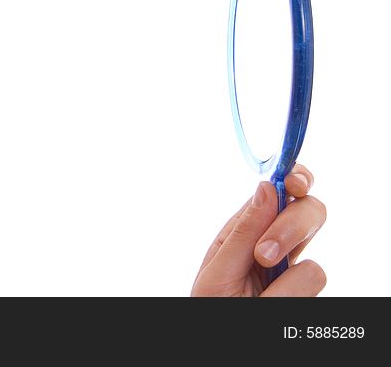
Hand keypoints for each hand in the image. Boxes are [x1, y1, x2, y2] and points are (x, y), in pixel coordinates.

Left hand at [191, 164, 326, 295]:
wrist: (218, 344)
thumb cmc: (210, 306)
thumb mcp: (217, 268)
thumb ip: (243, 231)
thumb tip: (267, 187)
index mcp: (248, 229)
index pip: (281, 191)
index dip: (295, 177)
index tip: (294, 181)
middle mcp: (276, 246)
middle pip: (310, 214)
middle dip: (292, 228)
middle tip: (264, 254)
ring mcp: (293, 275)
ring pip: (312, 265)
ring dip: (283, 284)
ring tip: (257, 298)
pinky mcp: (305, 298)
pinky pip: (311, 291)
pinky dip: (288, 300)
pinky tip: (269, 305)